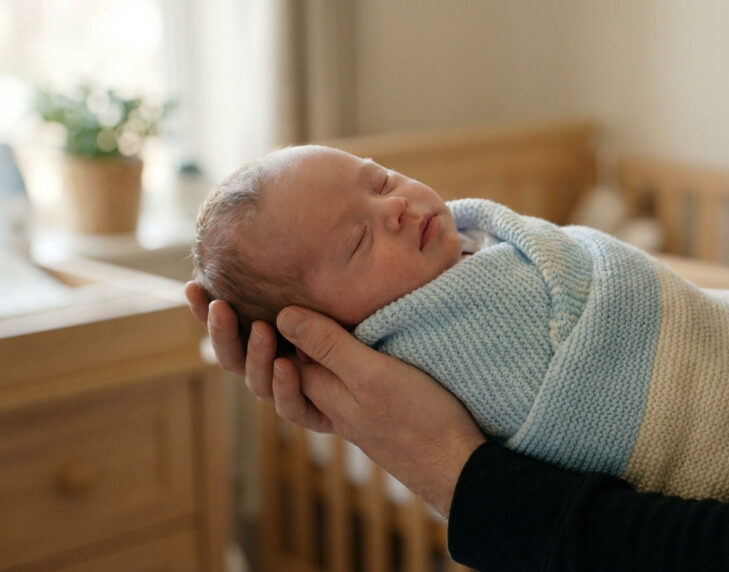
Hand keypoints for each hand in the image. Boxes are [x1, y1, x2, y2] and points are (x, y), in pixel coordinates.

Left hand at [184, 281, 484, 515]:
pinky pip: (308, 361)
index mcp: (310, 392)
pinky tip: (284, 319)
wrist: (455, 455)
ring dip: (251, 338)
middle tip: (209, 298)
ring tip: (227, 304)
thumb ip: (327, 345)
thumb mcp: (371, 376)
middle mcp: (315, 394)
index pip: (253, 362)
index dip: (226, 331)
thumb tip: (280, 315)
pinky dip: (289, 341)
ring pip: (278, 365)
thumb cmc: (417, 416)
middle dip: (227, 333)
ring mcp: (334, 392)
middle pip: (256, 366)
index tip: (209, 296)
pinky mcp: (355, 385)